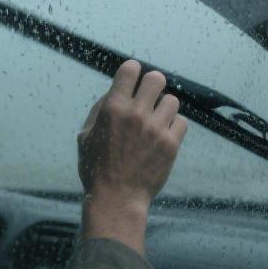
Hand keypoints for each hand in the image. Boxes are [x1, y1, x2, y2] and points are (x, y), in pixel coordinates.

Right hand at [76, 60, 187, 252]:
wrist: (116, 198)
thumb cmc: (96, 168)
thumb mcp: (86, 136)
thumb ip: (100, 109)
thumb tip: (115, 90)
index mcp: (113, 109)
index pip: (130, 70)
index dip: (132, 71)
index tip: (133, 79)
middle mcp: (136, 114)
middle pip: (156, 79)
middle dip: (153, 85)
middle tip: (149, 98)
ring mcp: (155, 129)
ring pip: (172, 101)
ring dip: (164, 108)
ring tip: (157, 121)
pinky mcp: (170, 144)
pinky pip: (181, 122)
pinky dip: (174, 127)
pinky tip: (164, 136)